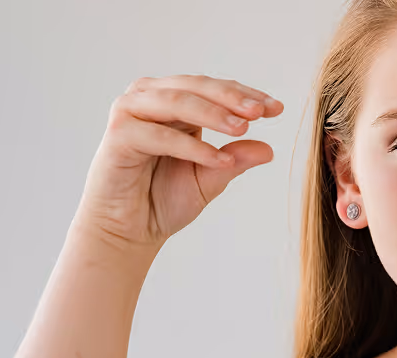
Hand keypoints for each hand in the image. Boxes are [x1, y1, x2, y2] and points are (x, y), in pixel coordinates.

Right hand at [72, 73, 282, 250]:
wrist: (129, 231)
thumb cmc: (163, 202)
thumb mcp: (209, 179)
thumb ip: (235, 161)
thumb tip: (268, 149)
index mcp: (173, 103)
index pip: (213, 90)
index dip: (244, 95)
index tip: (277, 108)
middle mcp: (150, 99)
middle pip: (195, 87)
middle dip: (230, 98)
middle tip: (261, 111)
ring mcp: (131, 113)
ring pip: (176, 103)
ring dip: (212, 114)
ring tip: (242, 129)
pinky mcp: (119, 136)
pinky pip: (161, 136)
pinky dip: (192, 148)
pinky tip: (219, 161)